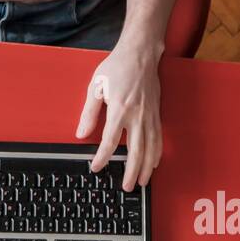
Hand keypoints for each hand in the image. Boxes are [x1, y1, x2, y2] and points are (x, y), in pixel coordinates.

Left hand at [75, 44, 162, 190]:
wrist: (141, 54)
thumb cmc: (117, 67)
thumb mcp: (96, 87)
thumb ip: (89, 113)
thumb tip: (80, 133)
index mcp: (120, 109)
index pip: (110, 141)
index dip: (102, 157)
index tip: (96, 168)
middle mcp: (137, 115)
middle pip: (136, 151)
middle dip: (130, 172)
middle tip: (125, 186)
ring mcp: (149, 116)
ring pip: (150, 148)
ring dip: (146, 168)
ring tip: (140, 183)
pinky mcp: (156, 114)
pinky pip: (159, 139)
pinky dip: (157, 154)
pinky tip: (153, 164)